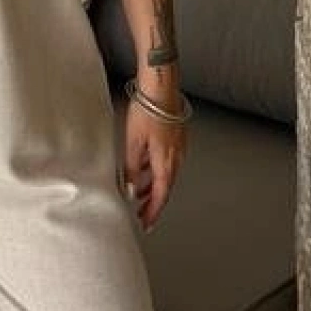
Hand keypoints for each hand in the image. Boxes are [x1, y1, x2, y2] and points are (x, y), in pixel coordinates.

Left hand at [122, 102, 187, 232]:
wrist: (161, 86)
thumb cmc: (147, 110)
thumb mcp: (133, 143)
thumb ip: (132, 169)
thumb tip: (131, 190)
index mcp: (166, 163)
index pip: (160, 196)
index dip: (153, 212)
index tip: (146, 224)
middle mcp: (176, 158)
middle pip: (165, 187)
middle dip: (152, 202)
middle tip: (142, 214)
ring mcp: (178, 147)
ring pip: (166, 174)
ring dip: (153, 186)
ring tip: (140, 192)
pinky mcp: (177, 137)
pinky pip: (167, 161)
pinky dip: (156, 170)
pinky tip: (145, 167)